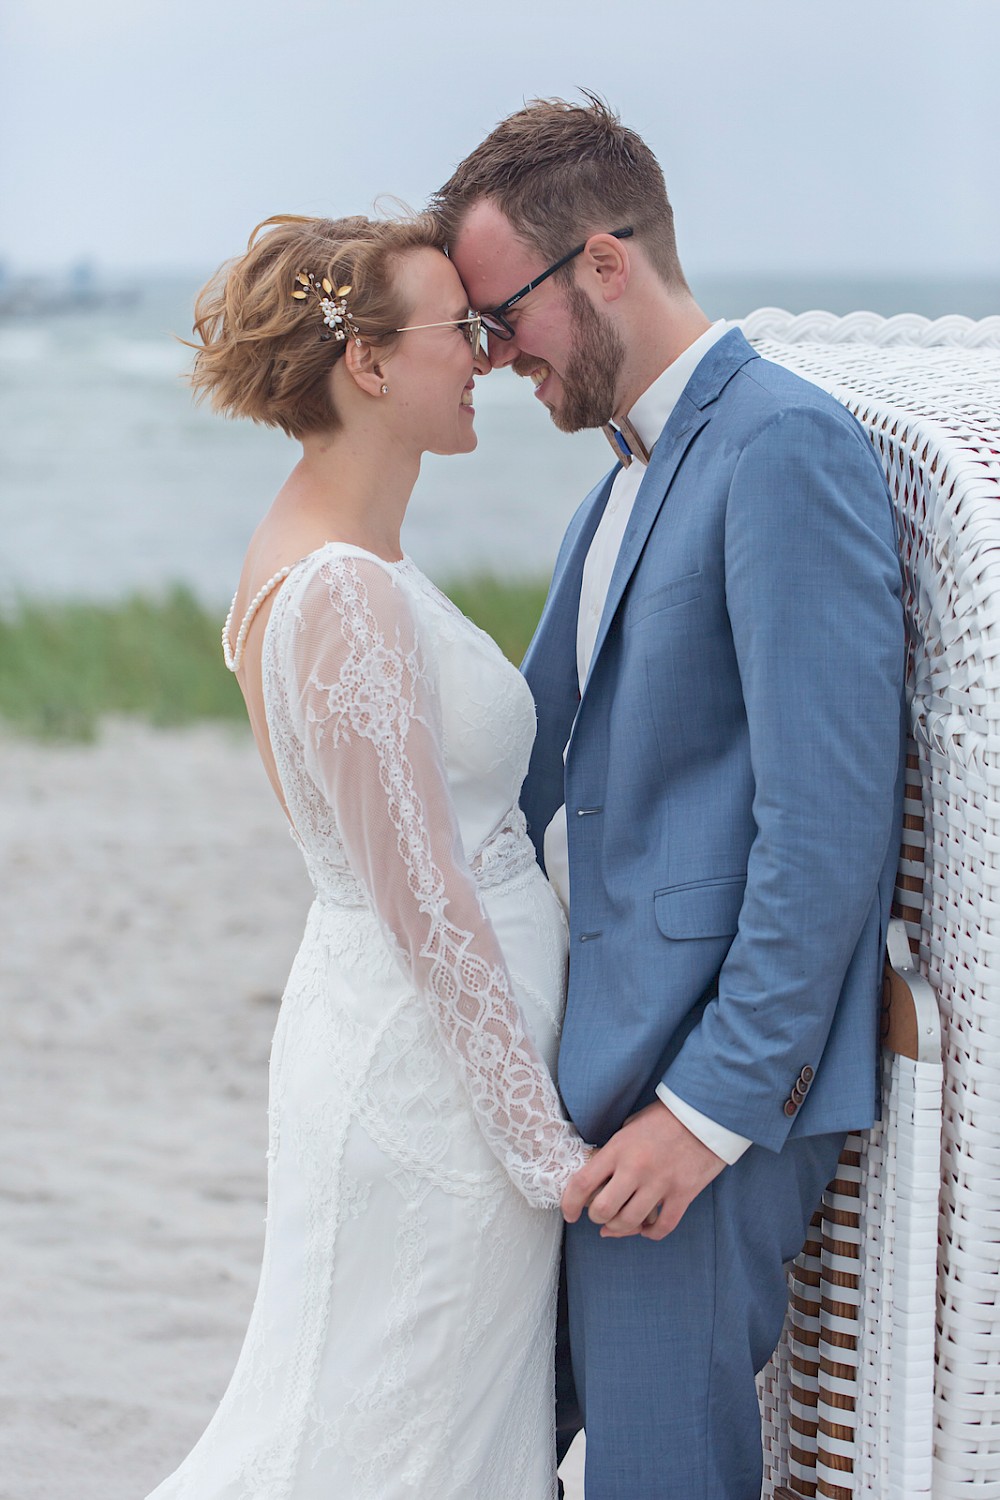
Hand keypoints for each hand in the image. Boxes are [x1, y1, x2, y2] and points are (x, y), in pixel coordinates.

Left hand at [560, 1101, 725, 1240]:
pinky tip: (645, 1229)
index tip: (569, 1213)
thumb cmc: (664, 1118)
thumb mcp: (629, 1127)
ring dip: (620, 1229)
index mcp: (618, 1149)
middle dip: (597, 1218)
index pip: (582, 1183)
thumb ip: (614, 1152)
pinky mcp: (683, 1193)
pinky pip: (662, 1226)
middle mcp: (635, 1168)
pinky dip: (650, 1233)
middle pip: (603, 1210)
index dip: (569, 1204)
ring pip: (629, 1222)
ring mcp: (660, 1183)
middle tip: (599, 1216)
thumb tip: (599, 1178)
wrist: (704, 1113)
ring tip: (618, 1226)